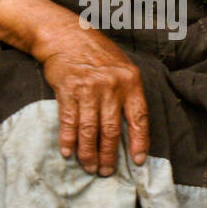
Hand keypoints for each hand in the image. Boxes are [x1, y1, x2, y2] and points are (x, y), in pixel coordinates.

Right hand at [0, 0, 148, 174]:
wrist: (66, 35)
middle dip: (109, 155)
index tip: (137, 161)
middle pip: (112, 130)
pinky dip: (68, 140)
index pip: (139, 118)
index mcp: (131, 81)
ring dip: (89, 153)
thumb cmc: (97, 54)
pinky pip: (69, 122)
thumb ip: (128, 94)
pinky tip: (68, 152)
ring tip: (90, 167)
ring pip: (90, 130)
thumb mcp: (122, 68)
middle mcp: (111, 86)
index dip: (139, 142)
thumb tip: (132, 129)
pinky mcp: (67, 90)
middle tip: (107, 172)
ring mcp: (89, 89)